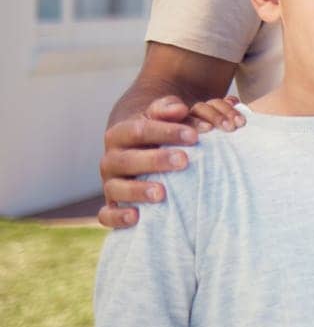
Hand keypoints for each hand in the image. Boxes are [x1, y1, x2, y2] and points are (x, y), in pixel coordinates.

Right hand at [98, 95, 233, 228]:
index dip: (166, 132)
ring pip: (115, 187)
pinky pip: (106, 214)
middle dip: (155, 160)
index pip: (139, 130)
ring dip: (137, 191)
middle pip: (127, 160)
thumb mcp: (161, 116)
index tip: (194, 136)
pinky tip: (136, 217)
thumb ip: (167, 109)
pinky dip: (117, 217)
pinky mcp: (112, 204)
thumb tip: (179, 108)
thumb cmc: (158, 131)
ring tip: (162, 193)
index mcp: (120, 133)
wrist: (140, 149)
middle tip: (184, 161)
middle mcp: (111, 159)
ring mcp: (110, 182)